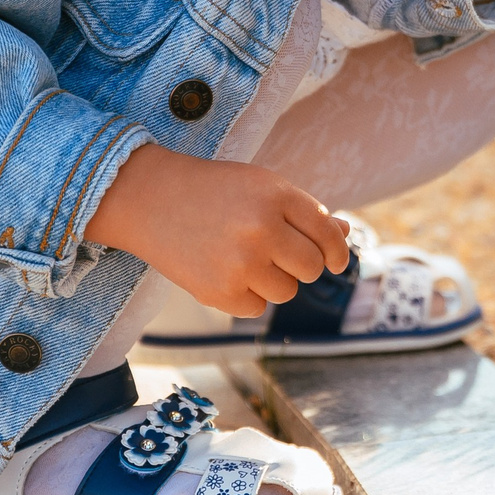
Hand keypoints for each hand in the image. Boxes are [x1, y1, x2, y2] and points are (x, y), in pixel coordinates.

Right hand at [84, 143, 351, 316]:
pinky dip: (248, 294)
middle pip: (311, 268)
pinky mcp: (218, 293)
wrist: (151, 200)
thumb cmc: (216, 192)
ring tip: (245, 257)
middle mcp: (261, 230)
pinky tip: (226, 271)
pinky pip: (257, 307)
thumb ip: (304, 212)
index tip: (336, 260)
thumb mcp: (263, 187)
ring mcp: (239, 264)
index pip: (328, 234)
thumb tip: (344, 235)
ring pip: (287, 291)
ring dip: (275, 280)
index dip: (337, 251)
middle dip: (302, 264)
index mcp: (276, 196)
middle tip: (279, 252)